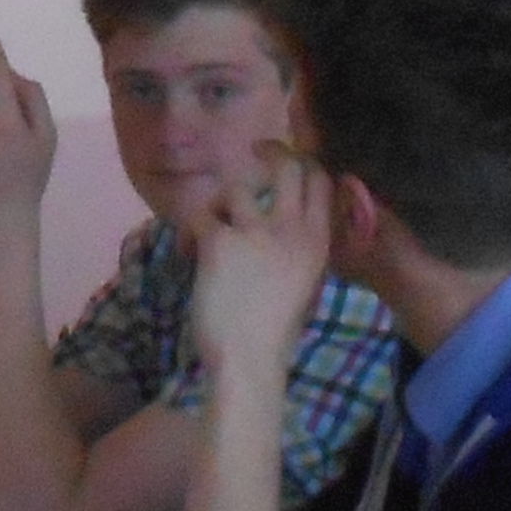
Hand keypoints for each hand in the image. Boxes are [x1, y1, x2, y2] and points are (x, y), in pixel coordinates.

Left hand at [184, 146, 333, 388]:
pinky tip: (188, 255)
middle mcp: (291, 229)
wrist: (248, 360)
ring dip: (220, 205)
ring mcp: (255, 232)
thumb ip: (301, 249)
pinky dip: (189, 234)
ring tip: (209, 232)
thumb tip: (288, 224)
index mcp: (318, 243)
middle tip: (255, 150)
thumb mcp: (305, 285)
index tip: (290, 159)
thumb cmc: (275, 333)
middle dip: (271, 152)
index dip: (306, 162)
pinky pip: (200, 217)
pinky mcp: (219, 240)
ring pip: (236, 188)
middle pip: (287, 166)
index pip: (322, 181)